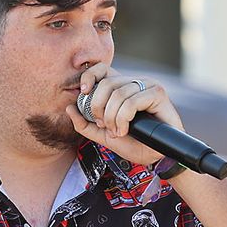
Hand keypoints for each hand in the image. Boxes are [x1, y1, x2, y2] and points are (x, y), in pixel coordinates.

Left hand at [65, 64, 180, 167]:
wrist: (156, 157)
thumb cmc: (134, 143)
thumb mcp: (103, 135)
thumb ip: (85, 124)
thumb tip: (69, 108)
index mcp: (121, 87)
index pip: (101, 69)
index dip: (89, 76)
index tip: (83, 92)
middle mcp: (133, 83)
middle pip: (106, 83)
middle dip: (98, 107)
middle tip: (103, 125)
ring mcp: (147, 86)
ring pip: (118, 94)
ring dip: (112, 118)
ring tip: (118, 132)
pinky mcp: (157, 93)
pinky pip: (132, 101)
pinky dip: (124, 118)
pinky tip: (125, 129)